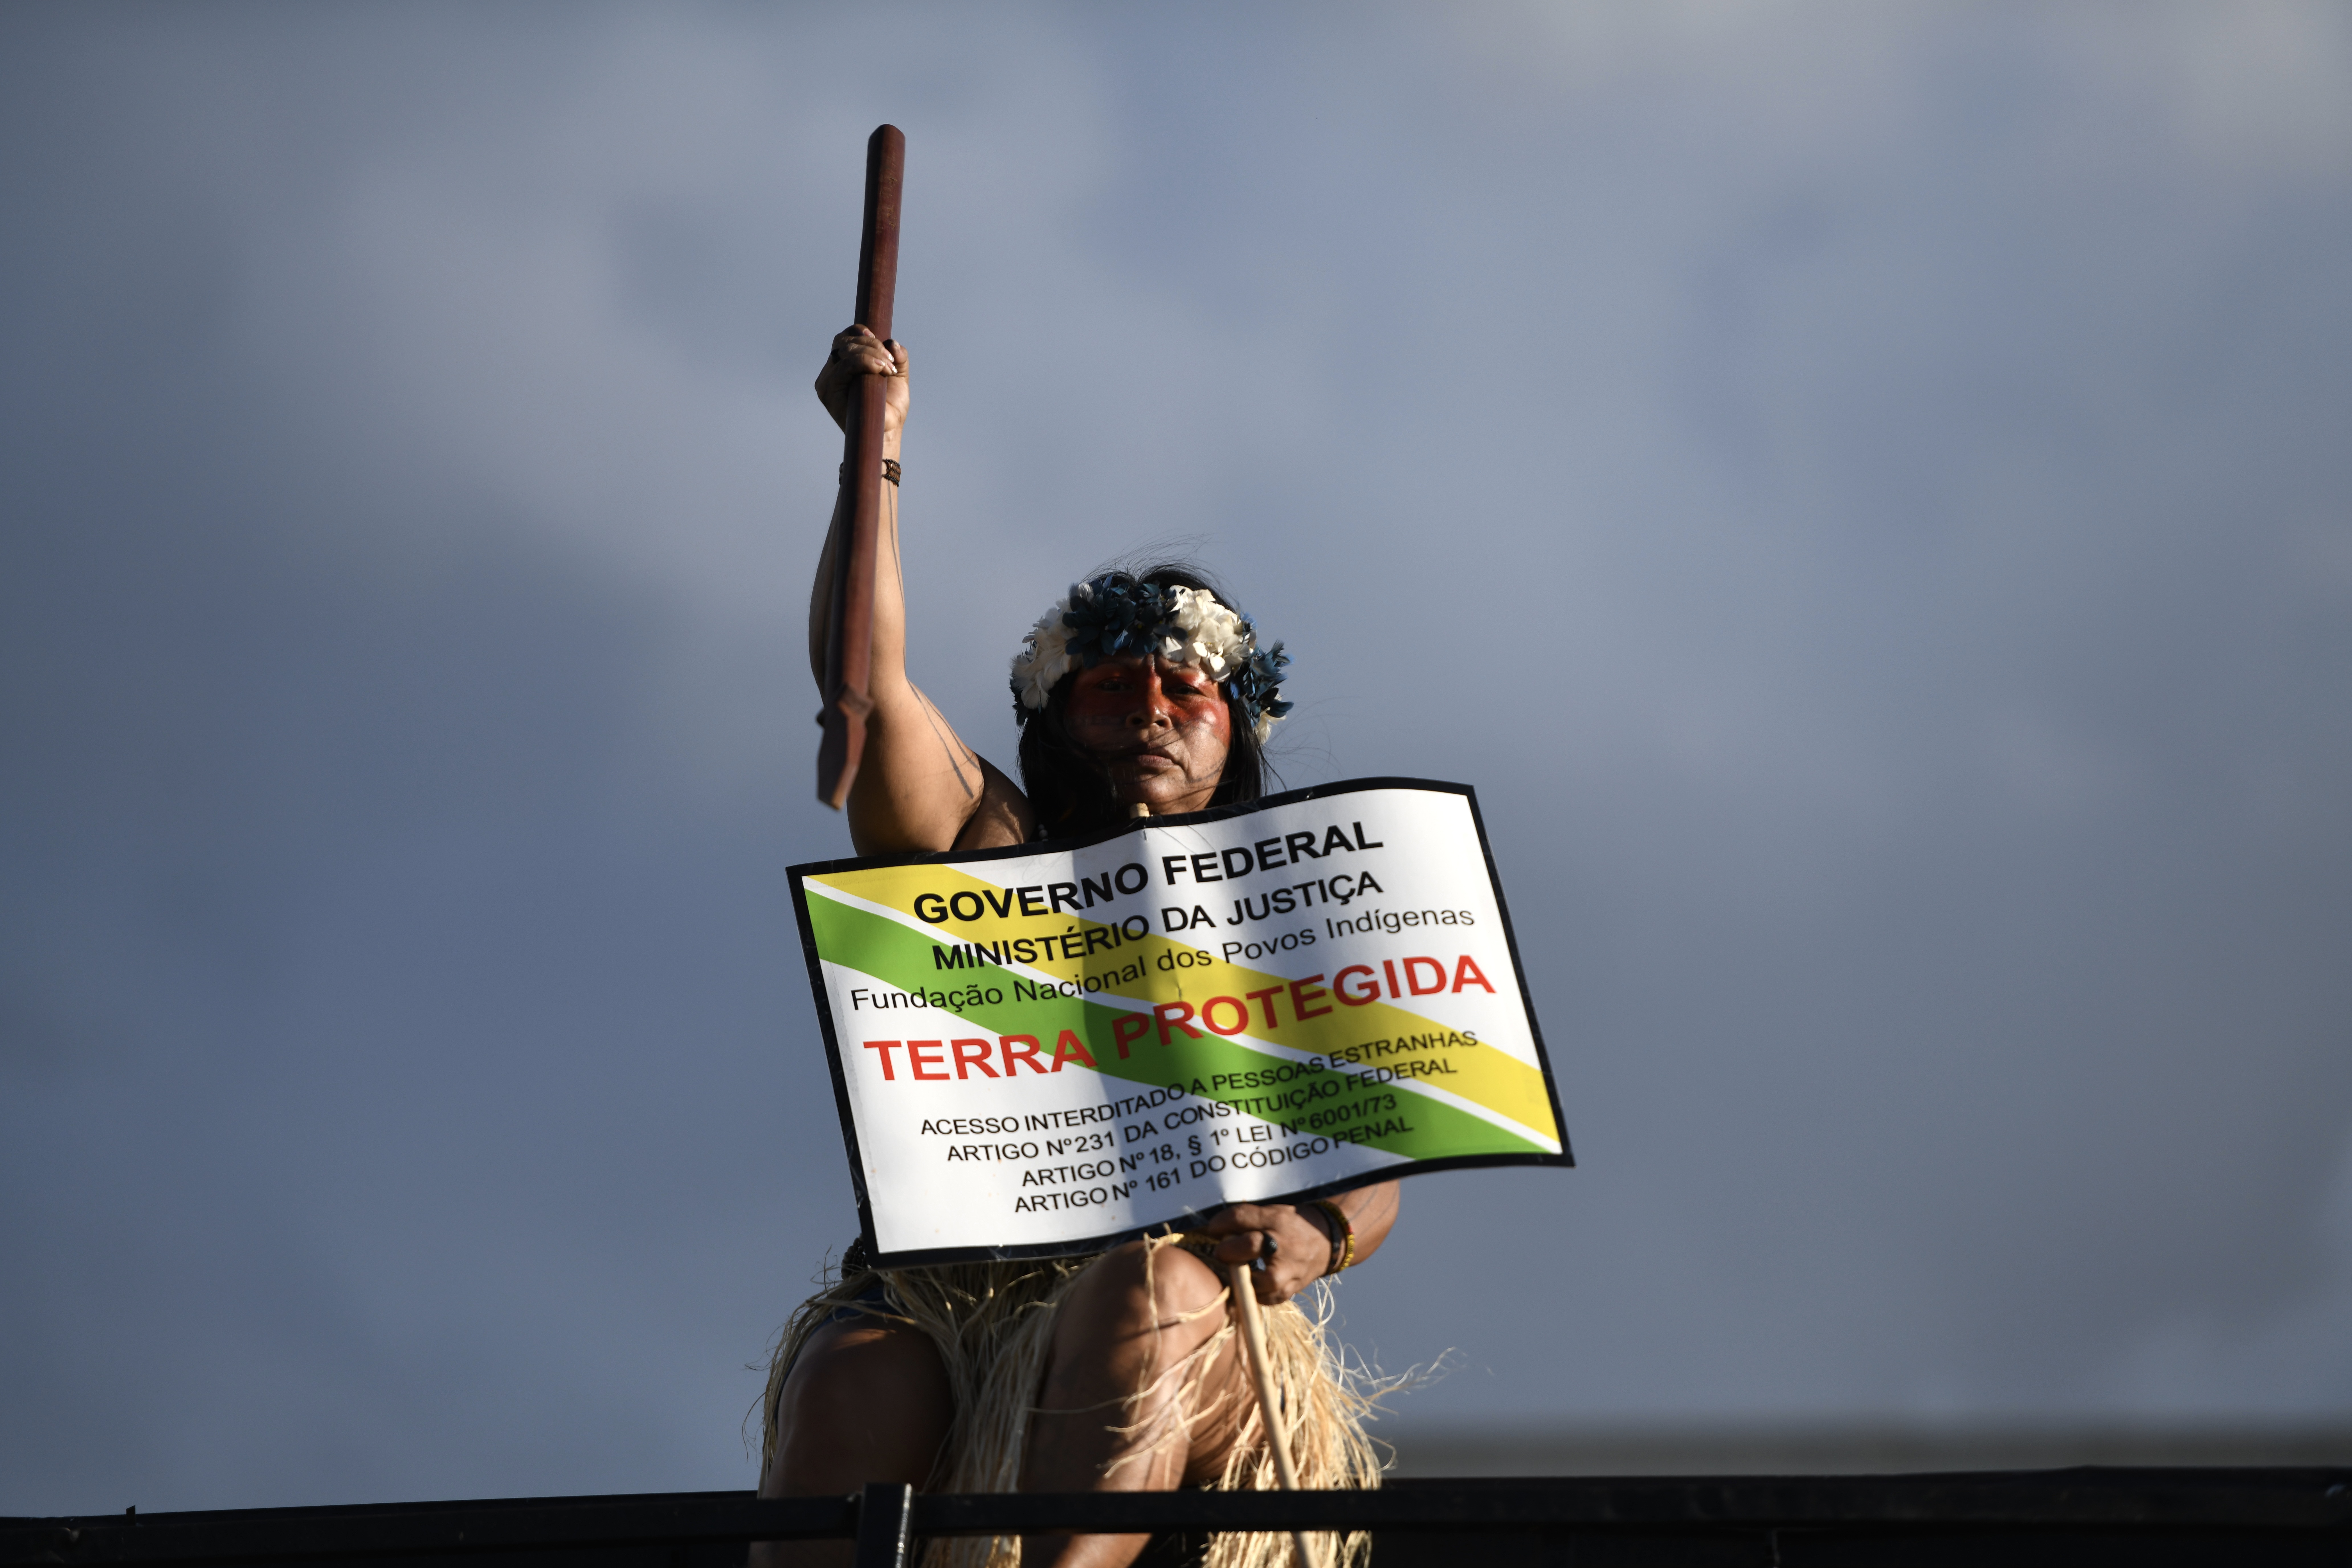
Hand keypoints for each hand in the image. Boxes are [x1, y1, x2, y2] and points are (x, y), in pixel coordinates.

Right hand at [815, 325, 908, 437]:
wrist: (886, 431)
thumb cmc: (890, 407)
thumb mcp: (898, 376)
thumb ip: (898, 357)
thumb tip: (892, 342)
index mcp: (843, 365)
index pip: (845, 338)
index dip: (860, 332)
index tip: (881, 341)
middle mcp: (831, 372)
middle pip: (843, 341)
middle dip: (870, 344)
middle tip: (890, 360)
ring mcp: (827, 382)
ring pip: (844, 352)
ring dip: (870, 353)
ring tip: (888, 368)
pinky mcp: (829, 392)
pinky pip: (844, 367)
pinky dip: (864, 362)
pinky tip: (881, 369)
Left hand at [1192, 1202, 1333, 1305]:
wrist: (1326, 1243)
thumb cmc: (1290, 1227)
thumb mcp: (1271, 1213)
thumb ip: (1243, 1219)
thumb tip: (1212, 1230)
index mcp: (1276, 1221)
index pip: (1240, 1218)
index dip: (1220, 1224)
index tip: (1213, 1229)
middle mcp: (1283, 1246)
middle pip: (1248, 1246)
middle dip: (1227, 1249)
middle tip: (1221, 1252)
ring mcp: (1286, 1273)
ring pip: (1254, 1280)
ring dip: (1238, 1276)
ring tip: (1235, 1271)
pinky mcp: (1286, 1292)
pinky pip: (1261, 1298)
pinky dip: (1251, 1292)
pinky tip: (1250, 1283)